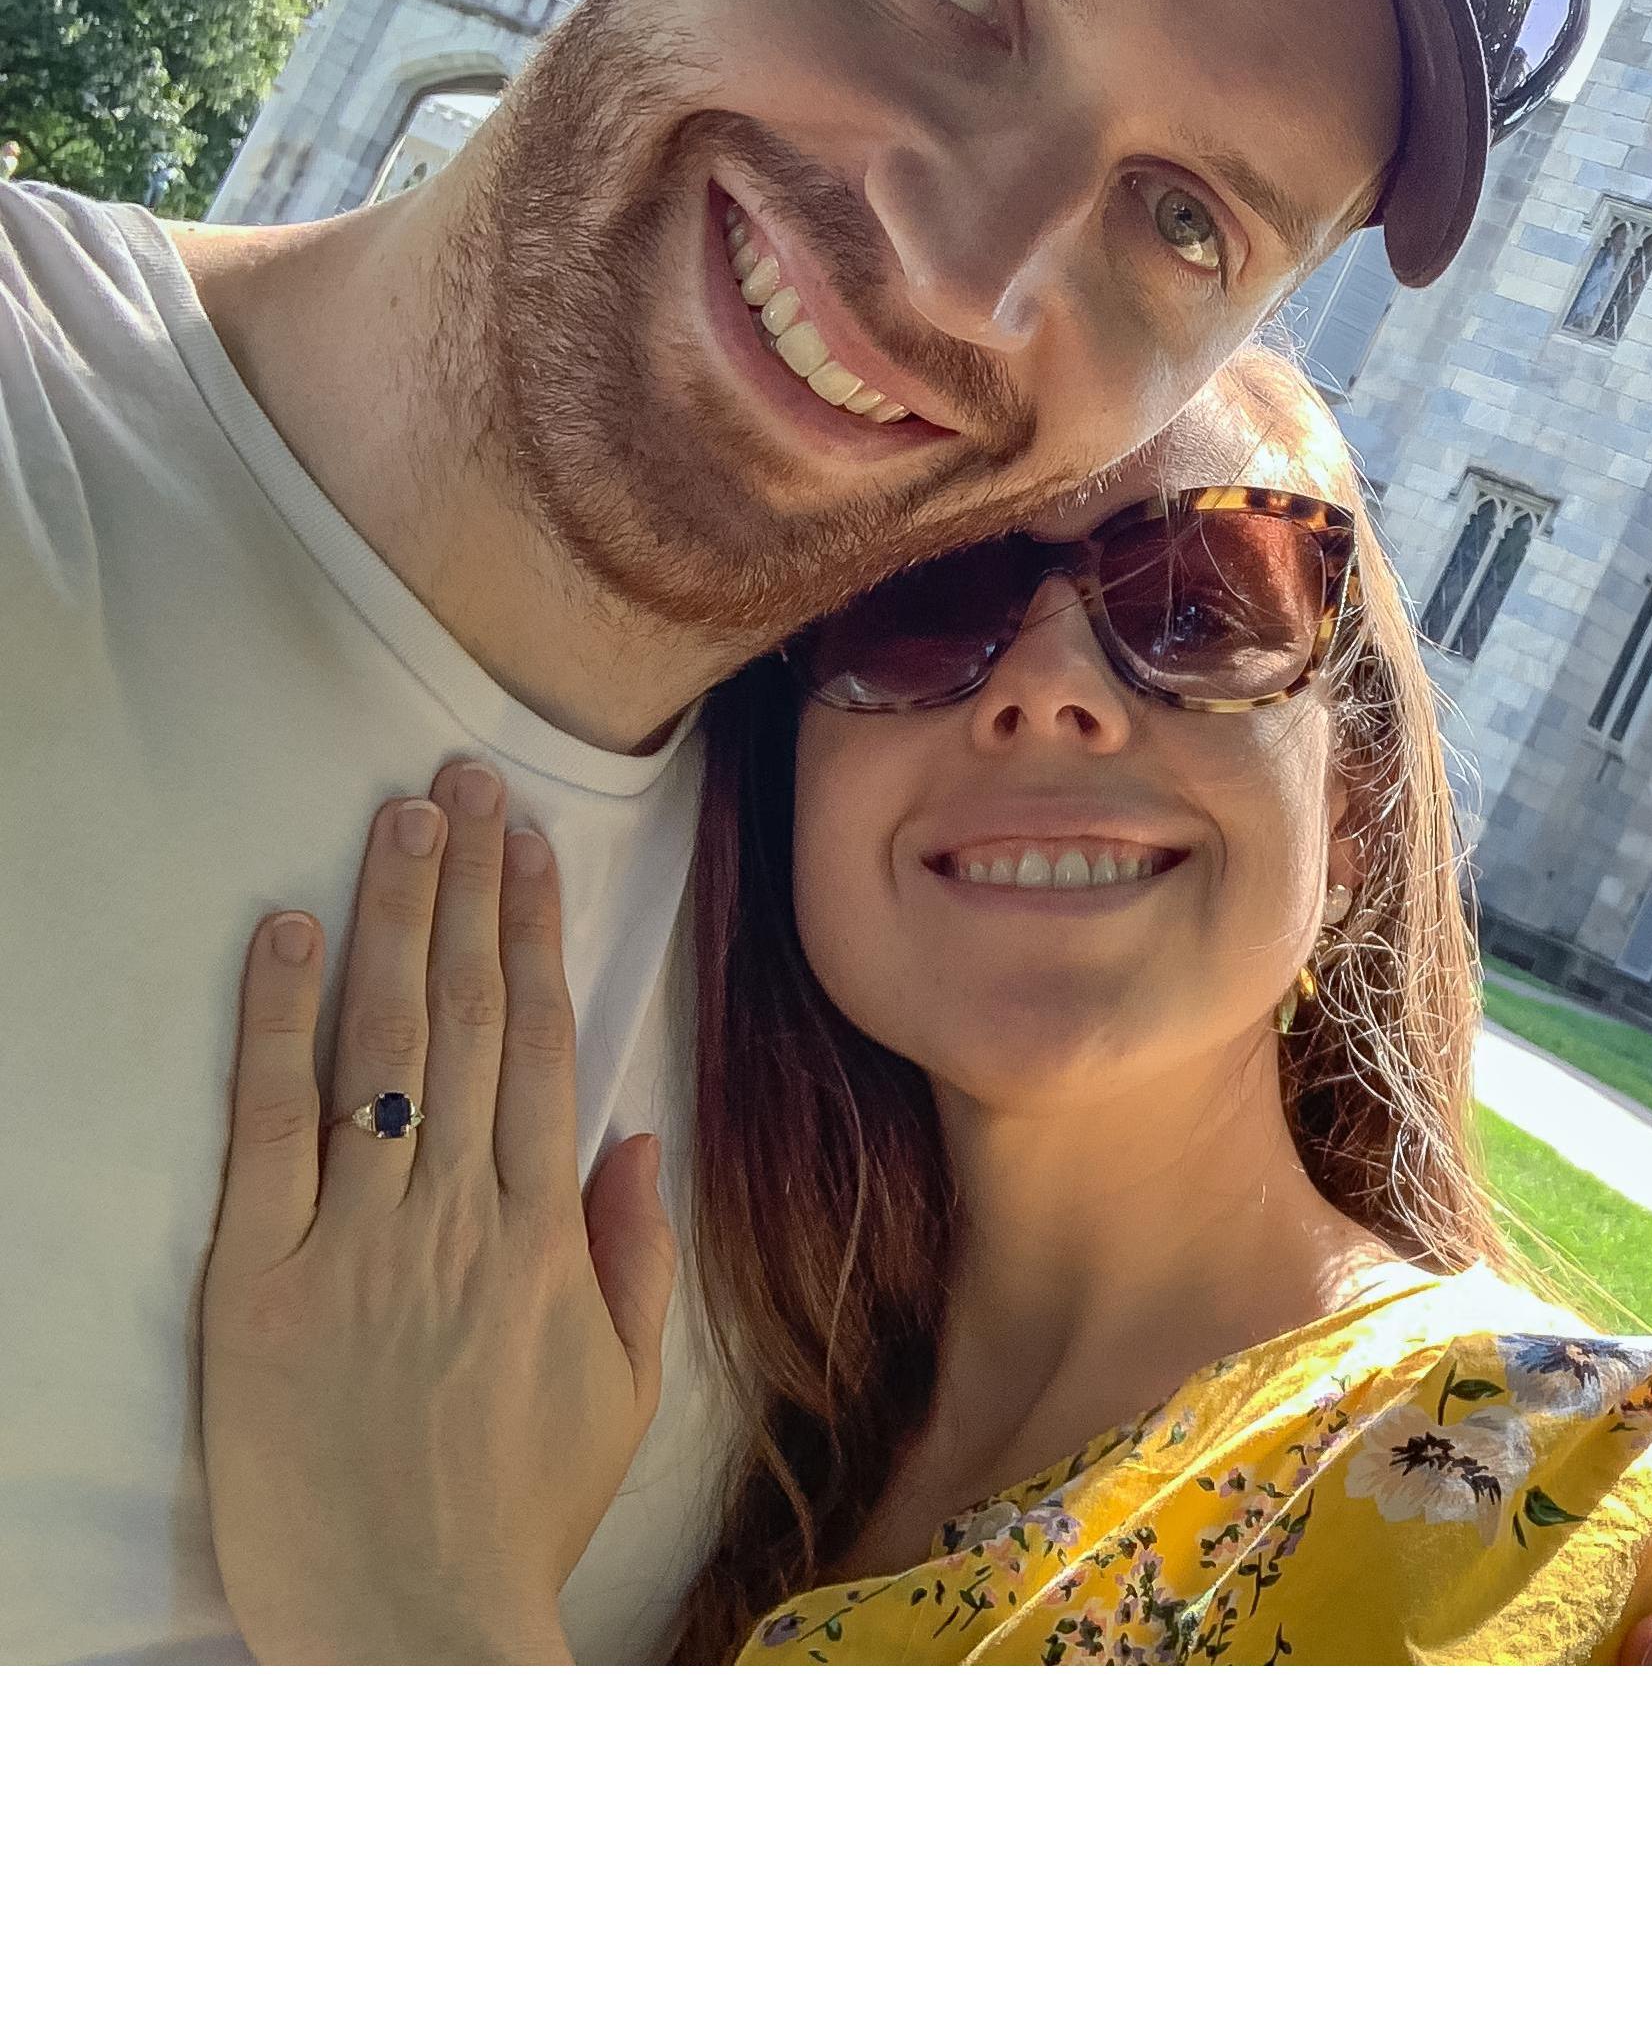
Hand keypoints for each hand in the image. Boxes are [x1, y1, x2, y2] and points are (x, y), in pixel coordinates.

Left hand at [199, 762, 674, 1663]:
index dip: (535, 930)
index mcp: (546, 1234)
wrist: (414, 1625)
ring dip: (394, 921)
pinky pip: (272, 1132)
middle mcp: (458, 1215)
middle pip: (470, 1017)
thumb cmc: (522, 1514)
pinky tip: (288, 938)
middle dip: (468, 888)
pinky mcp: (258, 1286)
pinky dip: (279, 1026)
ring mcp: (356, 1242)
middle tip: (461, 783)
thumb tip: (635, 1133)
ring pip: (385, 1047)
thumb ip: (631, 1253)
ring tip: (399, 820)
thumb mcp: (619, 1387)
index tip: (529, 841)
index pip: (544, 1043)